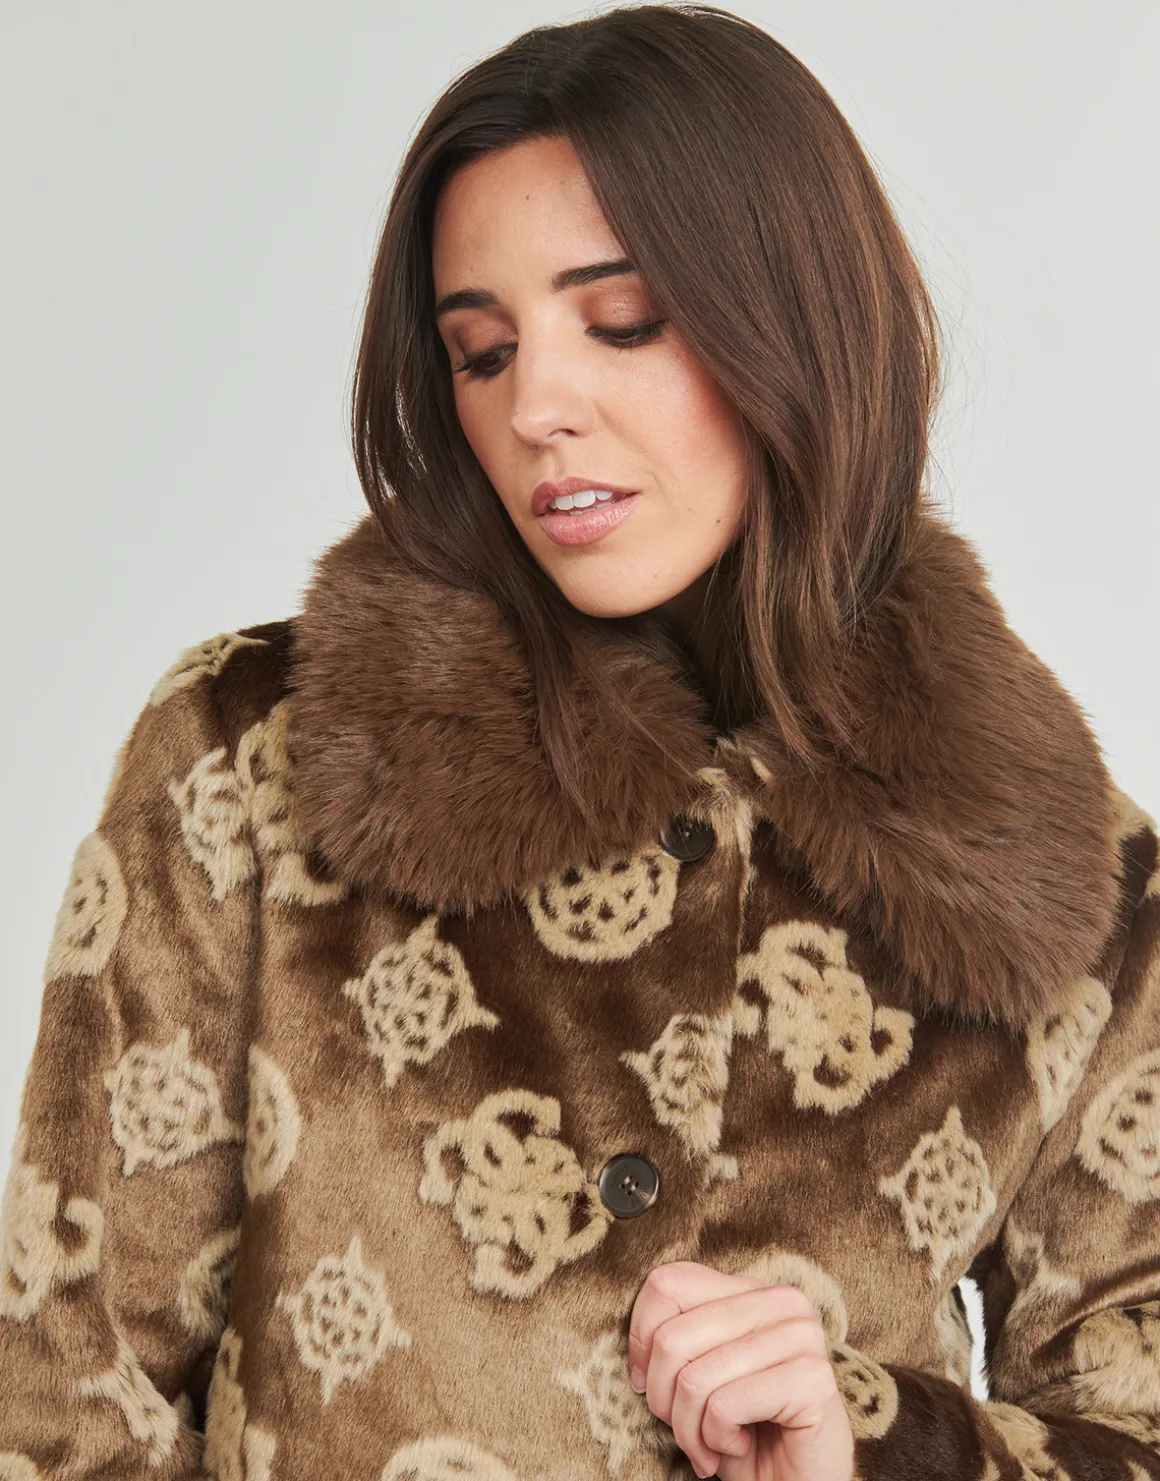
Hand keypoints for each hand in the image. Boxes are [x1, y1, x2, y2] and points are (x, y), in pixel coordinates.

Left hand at [627, 1260, 854, 1480]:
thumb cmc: (742, 1428)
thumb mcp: (699, 1374)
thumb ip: (675, 1341)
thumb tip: (636, 1351)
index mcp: (750, 1289)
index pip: (667, 1284)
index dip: (641, 1338)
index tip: (646, 1382)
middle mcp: (780, 1301)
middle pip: (672, 1337)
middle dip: (663, 1398)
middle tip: (684, 1428)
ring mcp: (801, 1336)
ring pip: (695, 1379)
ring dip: (690, 1429)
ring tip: (709, 1445)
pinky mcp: (812, 1380)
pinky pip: (725, 1406)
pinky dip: (717, 1439)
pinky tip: (740, 1445)